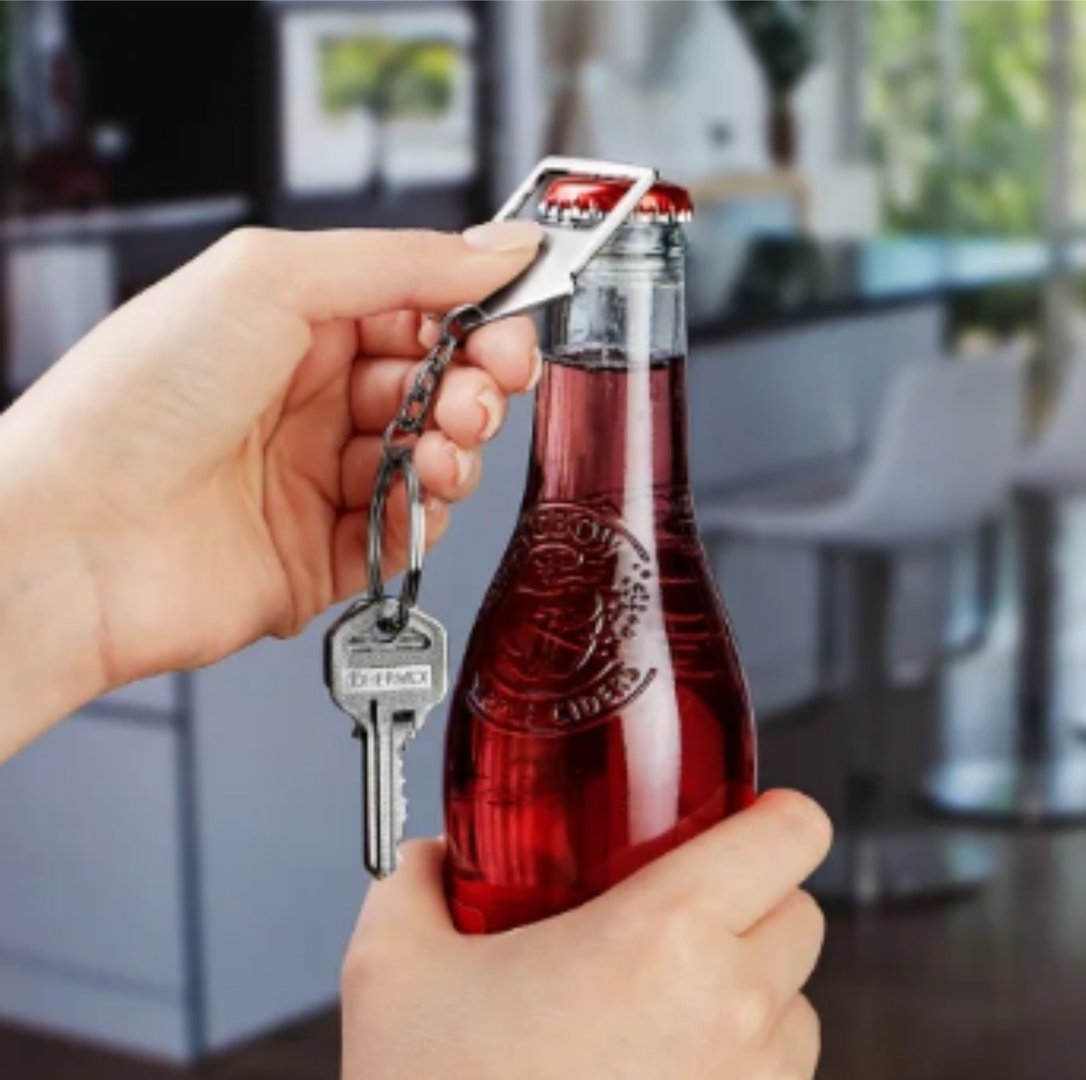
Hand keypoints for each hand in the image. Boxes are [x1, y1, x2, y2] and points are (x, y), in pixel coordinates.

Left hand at [0, 222, 541, 753]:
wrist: (77, 538)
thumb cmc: (135, 401)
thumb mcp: (269, 280)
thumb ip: (399, 262)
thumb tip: (501, 246)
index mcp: (292, 325)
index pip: (418, 313)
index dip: (475, 317)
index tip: (513, 321)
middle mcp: (307, 402)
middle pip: (437, 387)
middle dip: (477, 385)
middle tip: (484, 389)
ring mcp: (316, 480)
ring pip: (431, 460)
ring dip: (455, 450)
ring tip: (439, 447)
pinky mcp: (324, 556)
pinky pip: (406, 534)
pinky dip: (422, 515)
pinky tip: (409, 497)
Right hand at [342, 791, 831, 1079]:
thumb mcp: (393, 968)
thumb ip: (411, 881)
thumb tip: (430, 857)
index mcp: (661, 936)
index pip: (792, 833)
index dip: (776, 813)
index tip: (751, 816)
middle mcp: (728, 1012)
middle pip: (802, 914)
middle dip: (752, 901)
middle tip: (681, 912)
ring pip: (799, 1004)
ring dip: (753, 988)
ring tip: (668, 1002)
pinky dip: (743, 1062)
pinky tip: (664, 1066)